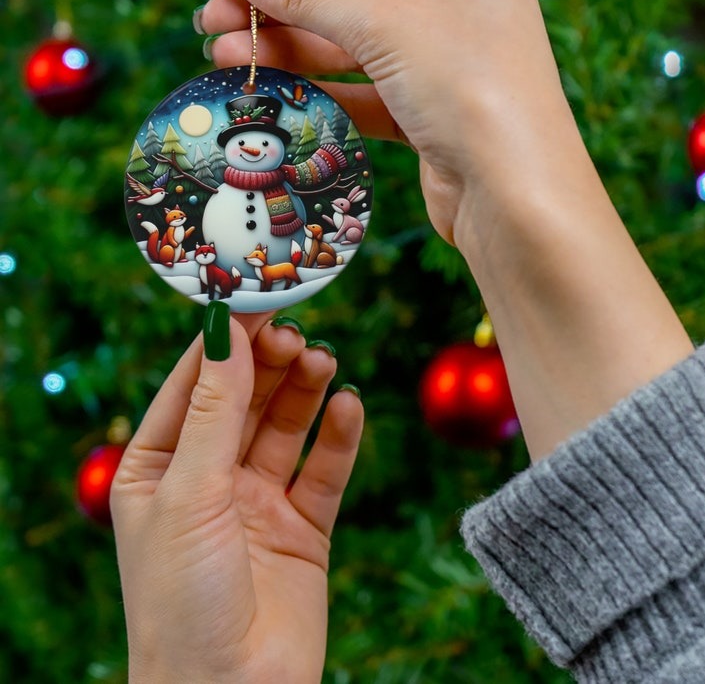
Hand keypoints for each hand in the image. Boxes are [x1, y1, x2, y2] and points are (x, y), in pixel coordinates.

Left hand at [111, 309, 363, 682]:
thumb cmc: (181, 600)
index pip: (193, 386)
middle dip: (270, 364)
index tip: (255, 300)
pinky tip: (349, 406)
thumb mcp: (189, 492)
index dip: (224, 343)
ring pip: (286, 427)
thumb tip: (226, 331)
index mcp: (158, 468)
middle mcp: (209, 479)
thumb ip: (215, 410)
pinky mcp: (303, 526)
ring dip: (305, 390)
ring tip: (324, 361)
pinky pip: (324, 469)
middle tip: (297, 333)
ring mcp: (257, 501)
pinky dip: (339, 436)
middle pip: (245, 400)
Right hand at [199, 0, 569, 247]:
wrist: (515, 198)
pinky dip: (320, 93)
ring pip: (352, 49)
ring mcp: (444, 63)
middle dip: (280, 11)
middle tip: (212, 23)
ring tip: (224, 58)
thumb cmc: (471, 91)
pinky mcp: (430, 114)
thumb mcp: (388, 28)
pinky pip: (364, 93)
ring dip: (290, 53)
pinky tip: (272, 93)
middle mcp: (458, 5)